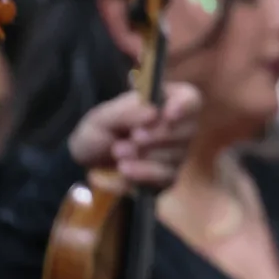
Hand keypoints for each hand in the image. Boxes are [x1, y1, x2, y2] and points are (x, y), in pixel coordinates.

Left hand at [66, 82, 201, 190]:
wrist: (88, 164)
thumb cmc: (100, 131)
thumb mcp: (102, 117)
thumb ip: (126, 112)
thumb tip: (153, 113)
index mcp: (167, 101)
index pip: (190, 100)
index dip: (183, 107)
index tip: (168, 116)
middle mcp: (179, 127)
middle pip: (185, 131)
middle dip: (156, 136)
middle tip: (132, 138)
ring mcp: (176, 154)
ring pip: (174, 156)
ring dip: (144, 156)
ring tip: (117, 153)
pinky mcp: (168, 177)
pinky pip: (163, 178)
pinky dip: (141, 175)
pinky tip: (123, 171)